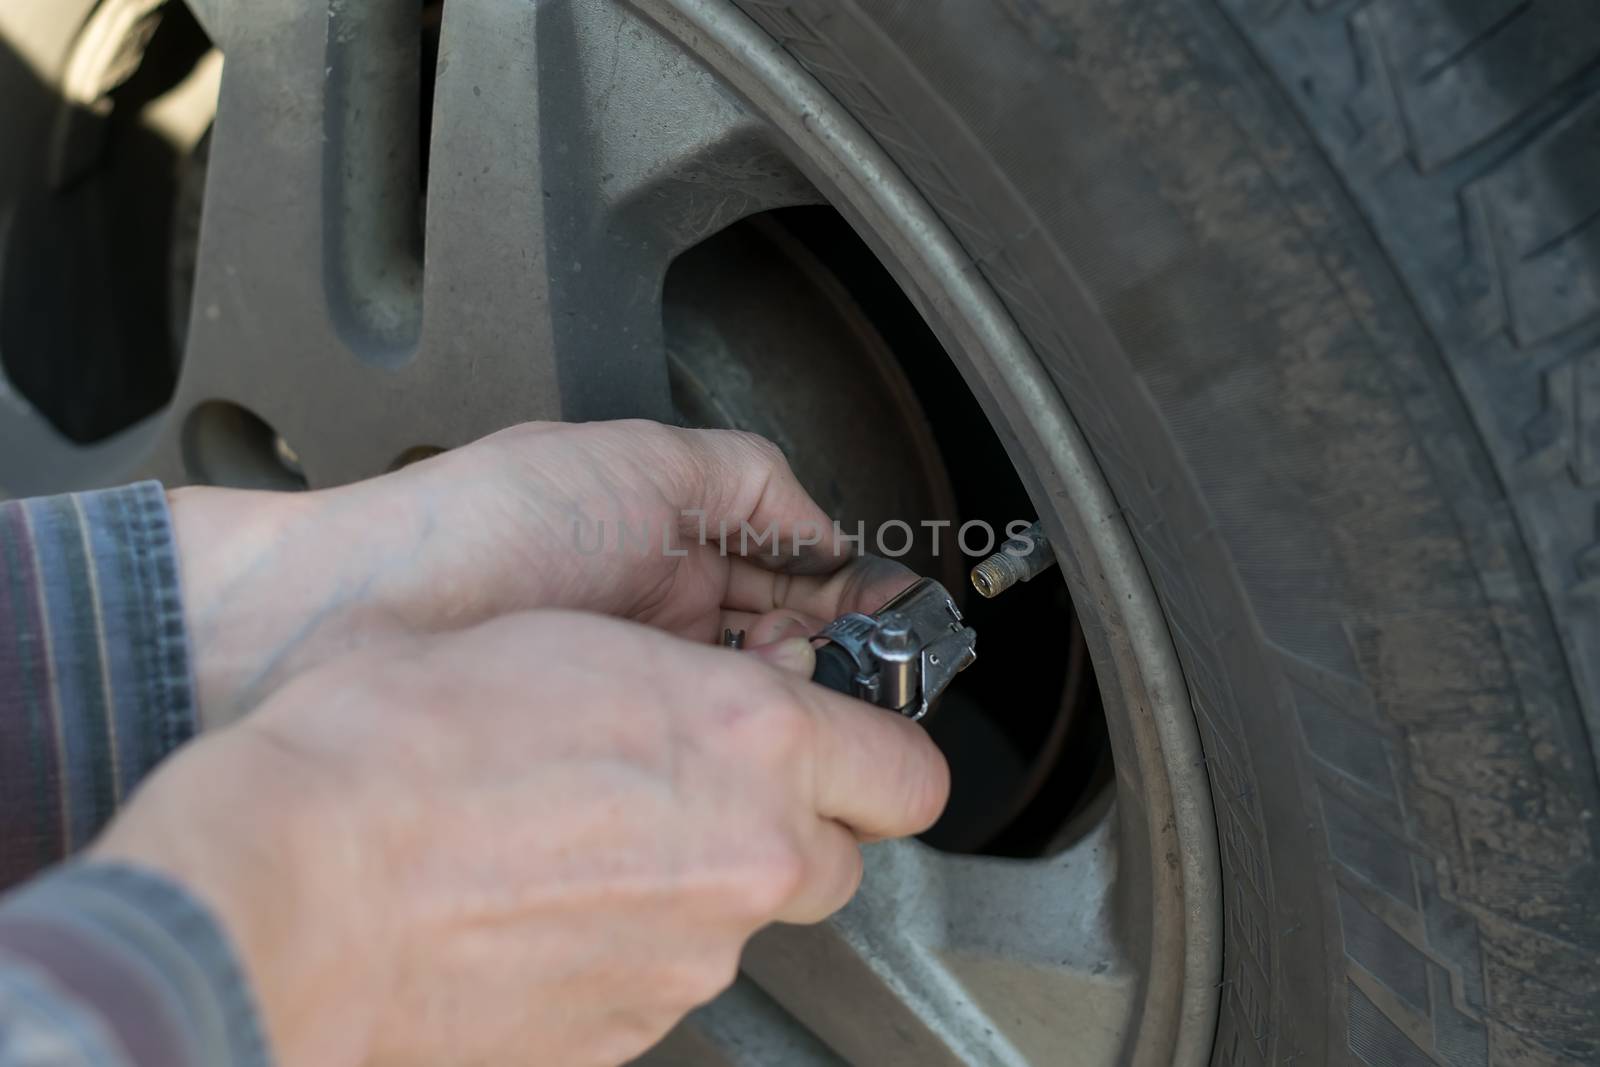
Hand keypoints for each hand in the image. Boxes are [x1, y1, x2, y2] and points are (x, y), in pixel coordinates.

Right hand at [93, 611, 949, 1066]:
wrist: (290, 887)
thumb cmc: (395, 747)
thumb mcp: (562, 643)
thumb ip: (682, 683)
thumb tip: (709, 700)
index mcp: (750, 740)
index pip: (908, 771)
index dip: (878, 756)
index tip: (846, 746)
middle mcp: (747, 856)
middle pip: (838, 856)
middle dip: (791, 823)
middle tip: (703, 789)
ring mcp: (693, 958)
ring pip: (748, 917)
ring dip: (701, 880)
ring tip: (588, 842)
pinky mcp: (630, 1029)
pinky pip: (668, 975)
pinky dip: (634, 943)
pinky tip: (548, 905)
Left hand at [170, 421, 915, 724]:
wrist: (349, 617)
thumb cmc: (474, 526)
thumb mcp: (632, 461)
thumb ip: (746, 478)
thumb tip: (830, 530)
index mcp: (671, 546)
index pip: (793, 581)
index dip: (847, 600)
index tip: (889, 623)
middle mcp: (658, 624)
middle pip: (783, 652)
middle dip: (821, 653)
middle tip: (827, 658)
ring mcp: (630, 694)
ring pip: (749, 709)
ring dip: (780, 698)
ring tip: (776, 685)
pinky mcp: (604, 758)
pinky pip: (696, 758)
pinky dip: (730, 746)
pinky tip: (732, 732)